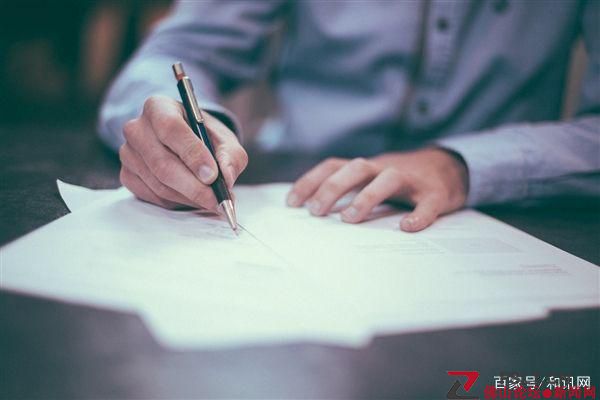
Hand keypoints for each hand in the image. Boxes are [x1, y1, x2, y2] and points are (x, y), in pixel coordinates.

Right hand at [118, 95, 247, 209]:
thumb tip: (226, 178)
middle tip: (217, 200)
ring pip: (159, 184)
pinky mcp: (127, 175)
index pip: (171, 128)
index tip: (212, 175)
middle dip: (194, 187)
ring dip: (189, 197)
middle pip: (162, 163)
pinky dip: (177, 202)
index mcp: (158, 107)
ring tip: (212, 200)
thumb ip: (230, 156)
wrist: (185, 144)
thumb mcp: (224, 140)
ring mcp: (128, 153)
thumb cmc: (204, 138)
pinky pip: (153, 196)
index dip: (192, 154)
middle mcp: (137, 128)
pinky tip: (193, 198)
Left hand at [286, 148, 468, 231]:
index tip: (291, 203)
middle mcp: (385, 168)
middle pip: (356, 168)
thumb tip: (313, 212)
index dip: (311, 181)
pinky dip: (418, 215)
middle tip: (316, 212)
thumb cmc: (401, 180)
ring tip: (350, 219)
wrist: (450, 167)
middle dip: (333, 188)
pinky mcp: (436, 193)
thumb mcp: (372, 179)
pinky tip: (407, 228)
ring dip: (367, 197)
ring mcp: (411, 180)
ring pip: (388, 179)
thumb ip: (349, 190)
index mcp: (367, 167)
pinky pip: (427, 203)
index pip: (333, 166)